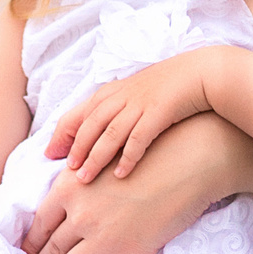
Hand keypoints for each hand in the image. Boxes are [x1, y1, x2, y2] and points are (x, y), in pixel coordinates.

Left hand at [21, 111, 242, 253]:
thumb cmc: (146, 151)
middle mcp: (80, 215)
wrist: (188, 158)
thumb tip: (61, 188)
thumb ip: (76, 175)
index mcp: (67, 188)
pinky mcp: (132, 252)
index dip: (28, 249)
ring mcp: (105, 236)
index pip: (37, 228)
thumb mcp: (99, 155)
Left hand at [46, 47, 229, 183]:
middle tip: (65, 173)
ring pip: (109, 133)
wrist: (202, 74)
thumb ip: (114, 110)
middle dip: (75, 149)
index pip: (78, 113)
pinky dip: (128, 156)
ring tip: (84, 179)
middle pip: (89, 125)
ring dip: (95, 157)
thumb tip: (95, 135)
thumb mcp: (134, 94)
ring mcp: (139, 104)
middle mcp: (121, 96)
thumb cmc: (168, 88)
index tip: (50, 155)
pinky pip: (138, 138)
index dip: (62, 134)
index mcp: (111, 91)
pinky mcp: (159, 112)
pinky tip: (121, 175)